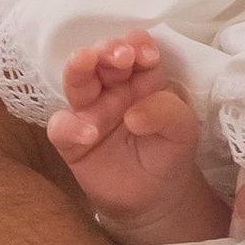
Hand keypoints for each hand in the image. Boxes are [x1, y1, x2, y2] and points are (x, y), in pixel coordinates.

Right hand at [44, 35, 225, 243]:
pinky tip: (88, 133)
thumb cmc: (168, 154)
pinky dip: (70, 126)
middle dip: (108, 50)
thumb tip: (133, 114)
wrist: (154, 199)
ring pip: (76, 82)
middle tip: (121, 56)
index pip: (136, 50)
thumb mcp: (182, 132)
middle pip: (102, 59)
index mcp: (141, 79)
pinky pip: (61, 127)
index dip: (138, 45)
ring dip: (79, 68)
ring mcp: (88, 111)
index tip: (147, 55)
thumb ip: (167, 114)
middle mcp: (112, 89)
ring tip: (86, 61)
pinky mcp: (71, 140)